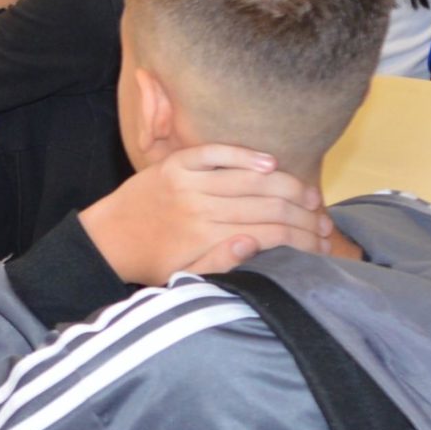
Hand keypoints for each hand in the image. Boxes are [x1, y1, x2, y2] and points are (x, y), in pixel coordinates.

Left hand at [79, 146, 334, 285]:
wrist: (106, 240)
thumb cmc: (152, 264)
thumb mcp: (186, 278)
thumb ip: (222, 264)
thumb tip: (255, 242)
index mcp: (205, 239)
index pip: (270, 234)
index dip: (303, 239)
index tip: (321, 246)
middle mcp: (200, 207)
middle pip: (269, 204)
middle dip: (305, 215)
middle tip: (324, 224)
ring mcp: (187, 180)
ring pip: (251, 177)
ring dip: (288, 184)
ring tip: (311, 197)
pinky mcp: (175, 162)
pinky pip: (218, 151)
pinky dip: (248, 155)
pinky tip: (272, 163)